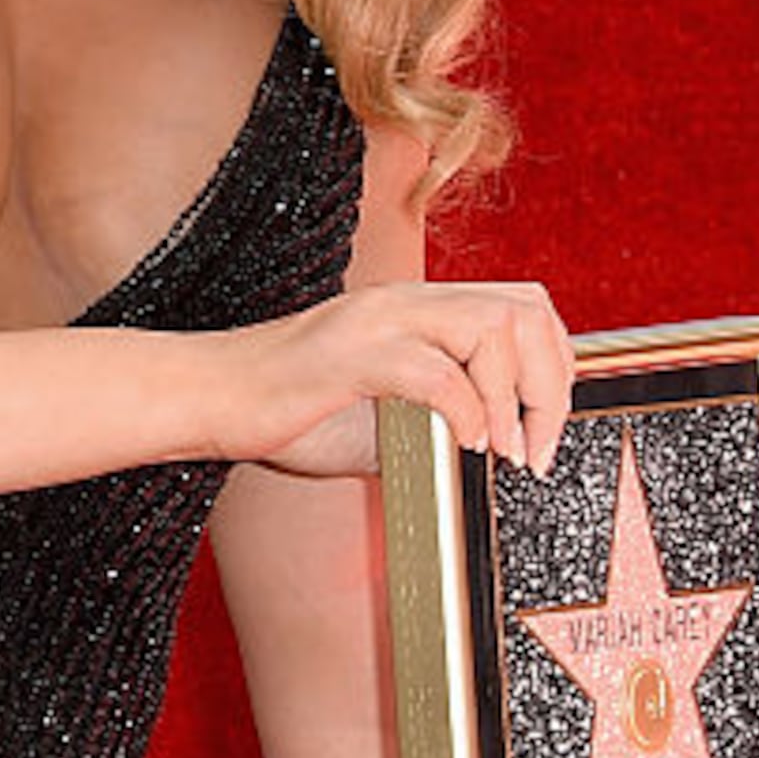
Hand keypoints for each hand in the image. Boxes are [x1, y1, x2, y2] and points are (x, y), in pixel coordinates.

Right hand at [216, 279, 572, 478]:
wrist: (204, 399)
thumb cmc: (282, 411)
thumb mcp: (380, 415)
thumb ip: (435, 420)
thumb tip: (491, 456)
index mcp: (416, 309)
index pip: (524, 308)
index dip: (554, 368)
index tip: (544, 430)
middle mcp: (404, 302)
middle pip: (524, 312)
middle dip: (550, 384)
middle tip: (536, 447)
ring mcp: (377, 322)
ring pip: (491, 329)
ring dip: (513, 398)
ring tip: (503, 450)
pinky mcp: (350, 354)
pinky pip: (435, 371)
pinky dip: (466, 411)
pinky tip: (462, 445)